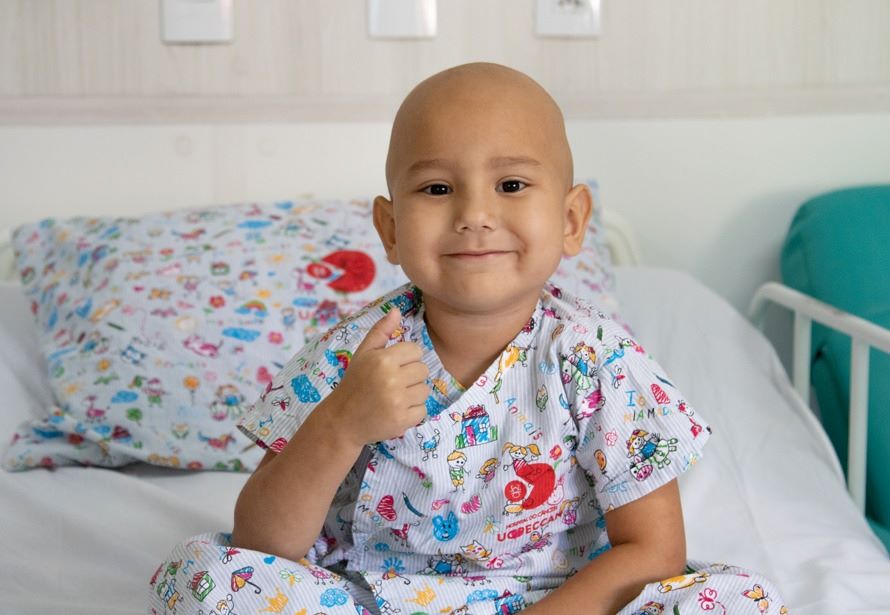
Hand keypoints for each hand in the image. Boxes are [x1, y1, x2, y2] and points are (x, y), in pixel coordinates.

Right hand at [326, 308, 429, 445]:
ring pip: (425, 390)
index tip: (393, 367)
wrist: (342, 420)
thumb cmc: (354, 383)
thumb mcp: (363, 353)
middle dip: (411, 376)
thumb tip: (397, 310)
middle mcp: (392, 379)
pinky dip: (412, 413)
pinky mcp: (402, 420)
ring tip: (393, 398)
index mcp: (383, 359)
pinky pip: (423, 411)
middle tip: (392, 384)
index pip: (416, 351)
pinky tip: (395, 411)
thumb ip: (381, 331)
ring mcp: (398, 401)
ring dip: (413, 395)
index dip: (406, 359)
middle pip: (423, 370)